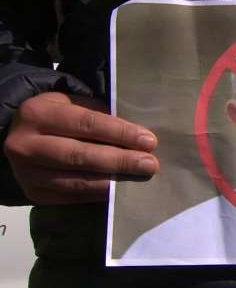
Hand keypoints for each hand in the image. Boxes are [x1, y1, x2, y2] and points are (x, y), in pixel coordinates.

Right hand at [3, 92, 158, 203]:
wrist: (20, 138)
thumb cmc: (58, 117)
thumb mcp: (73, 105)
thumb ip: (100, 117)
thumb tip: (138, 138)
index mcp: (37, 114)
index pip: (86, 124)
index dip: (120, 133)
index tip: (149, 141)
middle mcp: (25, 145)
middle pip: (81, 156)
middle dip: (121, 161)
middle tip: (150, 164)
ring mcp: (27, 173)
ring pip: (77, 181)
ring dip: (114, 181)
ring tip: (140, 178)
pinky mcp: (34, 194)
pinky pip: (72, 197)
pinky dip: (99, 194)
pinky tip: (120, 190)